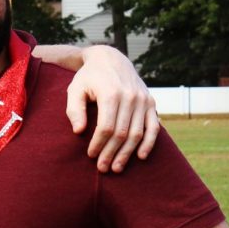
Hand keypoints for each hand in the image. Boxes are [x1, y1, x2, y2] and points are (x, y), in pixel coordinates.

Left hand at [66, 45, 159, 171]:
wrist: (110, 59)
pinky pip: (154, 126)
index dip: (99, 144)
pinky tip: (141, 156)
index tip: (91, 155)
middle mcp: (130, 97)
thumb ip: (74, 109)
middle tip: (102, 168)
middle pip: (122, 133)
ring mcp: (143, 100)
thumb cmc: (88, 77)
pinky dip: (149, 142)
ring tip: (117, 168)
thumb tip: (78, 132)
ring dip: (128, 153)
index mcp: (111, 93)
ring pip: (138, 133)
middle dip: (112, 153)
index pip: (106, 127)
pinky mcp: (151, 102)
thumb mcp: (75, 89)